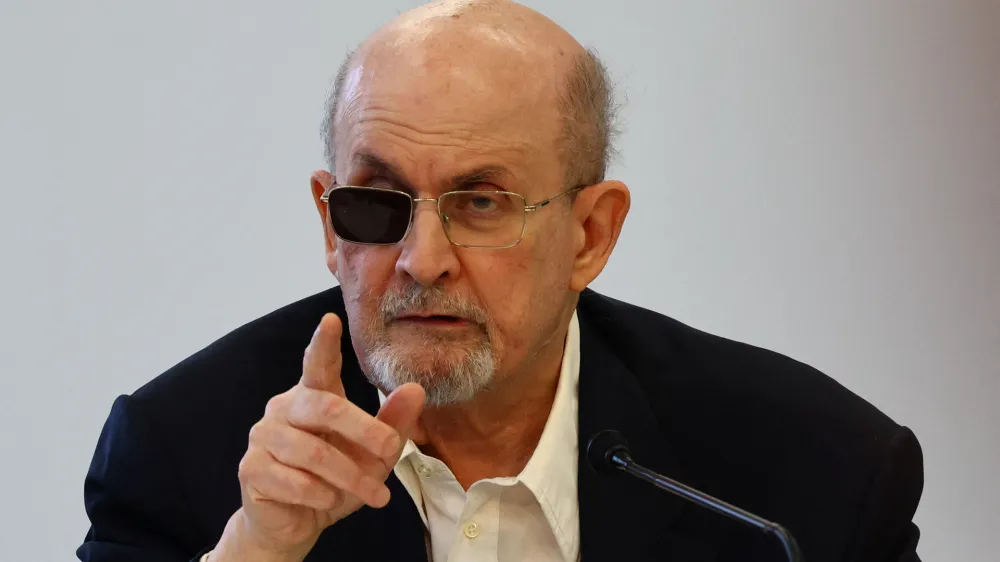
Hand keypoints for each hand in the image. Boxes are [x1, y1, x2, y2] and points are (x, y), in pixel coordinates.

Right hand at [213, 313, 425, 561]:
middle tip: (390, 449)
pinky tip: (329, 500)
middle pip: (325, 407)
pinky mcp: (251, 468)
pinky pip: (292, 480)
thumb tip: (416, 389)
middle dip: (364, 430)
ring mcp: (263, 437)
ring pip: (312, 452)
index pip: (318, 364)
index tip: (331, 320)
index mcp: (314, 397)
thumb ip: (392, 423)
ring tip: (374, 494)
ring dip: (350, 476)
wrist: (296, 523)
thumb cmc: (335, 480)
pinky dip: (320, 493)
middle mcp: (284, 409)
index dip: (324, 343)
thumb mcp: (373, 455)